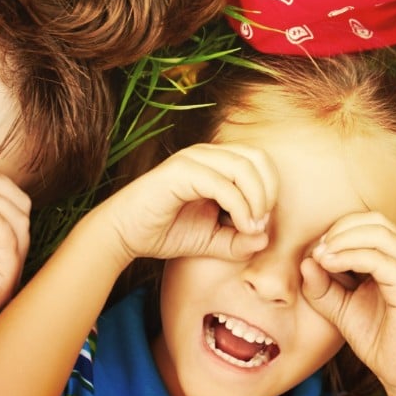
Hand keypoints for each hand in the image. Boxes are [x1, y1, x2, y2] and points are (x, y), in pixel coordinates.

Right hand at [92, 143, 276, 263]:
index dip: (271, 189)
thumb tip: (265, 238)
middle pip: (257, 158)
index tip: (262, 223)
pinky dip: (240, 206)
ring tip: (251, 226)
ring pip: (243, 166)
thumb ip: (239, 241)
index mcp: (216, 162)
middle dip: (269, 191)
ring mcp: (192, 159)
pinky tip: (240, 226)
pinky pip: (222, 183)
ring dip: (257, 199)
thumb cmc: (166, 232)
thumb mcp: (212, 240)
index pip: (260, 161)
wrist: (124, 234)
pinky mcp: (180, 172)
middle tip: (261, 223)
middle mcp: (206, 154)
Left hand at [301, 212, 395, 395]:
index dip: (338, 229)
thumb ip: (322, 286)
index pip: (368, 223)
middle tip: (318, 249)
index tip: (315, 250)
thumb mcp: (339, 308)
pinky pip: (379, 259)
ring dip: (343, 239)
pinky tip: (330, 265)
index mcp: (395, 258)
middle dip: (341, 229)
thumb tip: (305, 260)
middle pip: (374, 220)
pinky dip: (350, 256)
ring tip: (322, 256)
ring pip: (378, 233)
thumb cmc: (375, 338)